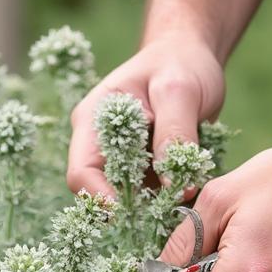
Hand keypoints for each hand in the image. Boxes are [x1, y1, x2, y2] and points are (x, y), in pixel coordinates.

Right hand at [67, 31, 224, 197]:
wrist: (189, 55)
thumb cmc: (179, 64)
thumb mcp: (179, 91)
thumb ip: (175, 135)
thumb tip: (178, 187)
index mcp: (92, 122)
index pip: (81, 172)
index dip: (100, 197)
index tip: (131, 211)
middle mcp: (99, 145)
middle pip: (100, 191)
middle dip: (129, 208)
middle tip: (165, 216)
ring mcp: (120, 159)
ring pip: (126, 199)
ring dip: (151, 208)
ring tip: (181, 209)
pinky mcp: (141, 168)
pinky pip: (148, 195)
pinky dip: (165, 201)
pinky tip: (188, 200)